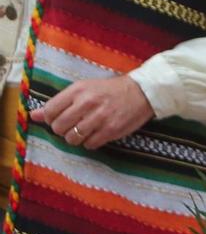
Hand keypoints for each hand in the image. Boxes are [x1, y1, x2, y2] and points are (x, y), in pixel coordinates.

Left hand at [32, 75, 153, 150]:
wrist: (143, 92)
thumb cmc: (110, 90)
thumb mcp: (84, 89)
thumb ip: (59, 102)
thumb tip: (34, 115)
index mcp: (78, 90)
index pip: (50, 111)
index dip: (51, 118)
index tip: (60, 118)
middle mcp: (87, 103)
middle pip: (59, 127)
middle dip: (63, 130)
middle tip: (73, 125)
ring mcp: (100, 118)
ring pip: (72, 138)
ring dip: (76, 138)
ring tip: (85, 131)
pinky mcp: (111, 130)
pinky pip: (89, 144)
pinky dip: (90, 142)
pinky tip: (97, 133)